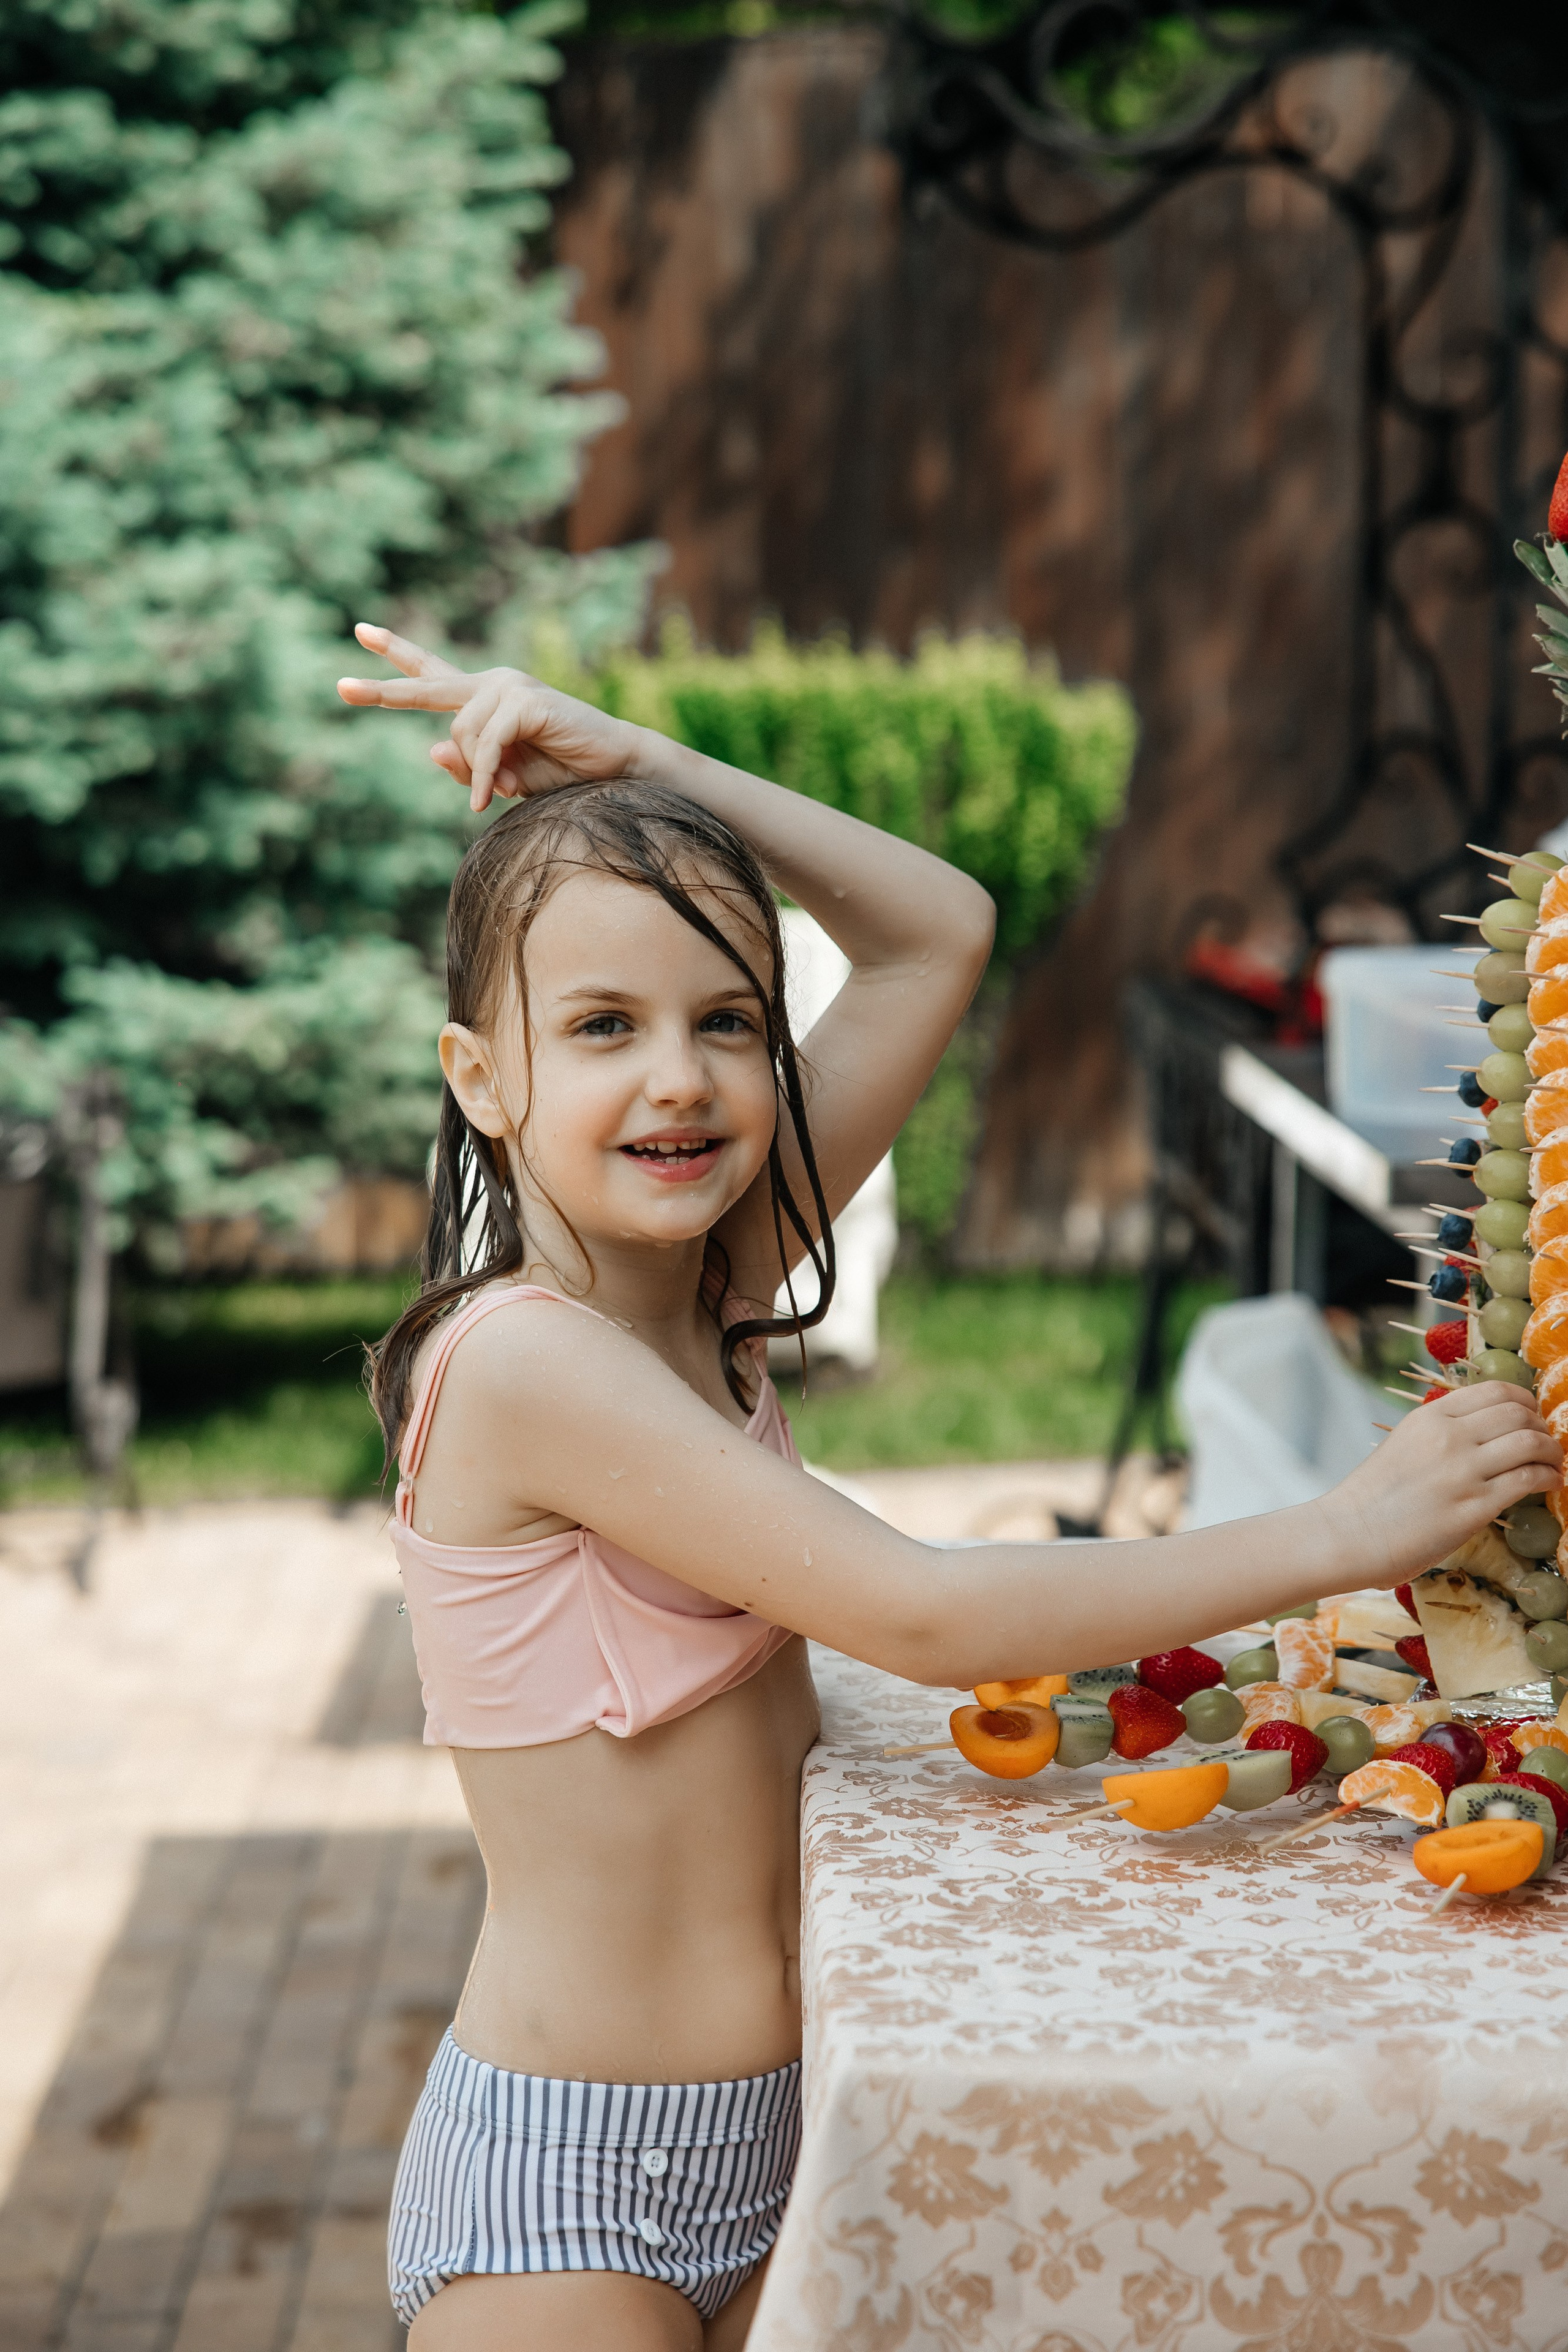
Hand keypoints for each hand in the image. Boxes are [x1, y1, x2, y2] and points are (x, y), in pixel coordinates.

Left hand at [336, 623, 642, 810]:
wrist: (615, 770)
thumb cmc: (562, 772)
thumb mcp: (504, 777)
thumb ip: (467, 766)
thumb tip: (430, 748)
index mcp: (483, 697)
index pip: (432, 671)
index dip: (396, 655)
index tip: (360, 633)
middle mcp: (492, 683)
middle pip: (428, 685)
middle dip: (383, 691)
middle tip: (340, 687)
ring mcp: (509, 686)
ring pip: (459, 731)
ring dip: (473, 772)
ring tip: (495, 795)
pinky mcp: (526, 700)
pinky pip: (486, 742)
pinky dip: (484, 774)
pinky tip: (492, 797)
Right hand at [1317, 1383, 1561, 1586]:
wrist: (1349, 1534)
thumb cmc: (1371, 1497)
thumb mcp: (1402, 1445)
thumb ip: (1438, 1434)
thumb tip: (1478, 1433)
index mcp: (1429, 1417)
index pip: (1494, 1391)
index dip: (1524, 1401)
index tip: (1530, 1415)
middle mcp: (1449, 1436)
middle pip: (1518, 1413)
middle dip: (1540, 1426)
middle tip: (1544, 1443)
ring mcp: (1463, 1470)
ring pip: (1530, 1442)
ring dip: (1551, 1451)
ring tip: (1552, 1464)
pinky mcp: (1475, 1506)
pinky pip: (1528, 1479)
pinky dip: (1547, 1477)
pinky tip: (1548, 1484)